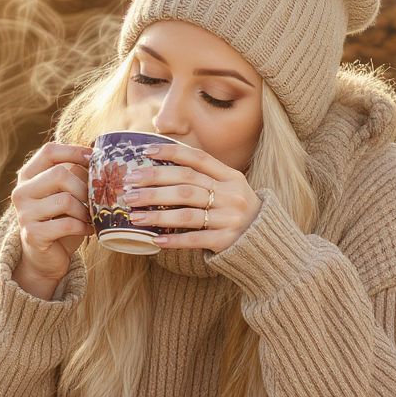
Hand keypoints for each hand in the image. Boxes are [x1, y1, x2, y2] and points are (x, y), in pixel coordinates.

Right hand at [11, 142, 94, 282]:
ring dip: (85, 210)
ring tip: (91, 217)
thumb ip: (75, 175)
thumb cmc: (60, 220)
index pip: (50, 151)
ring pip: (65, 200)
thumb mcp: (66, 193)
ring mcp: (24, 213)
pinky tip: (88, 230)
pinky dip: (84, 227)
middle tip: (96, 199)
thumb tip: (101, 157)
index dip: (75, 152)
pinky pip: (67, 224)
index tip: (95, 159)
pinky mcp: (33, 234)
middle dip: (84, 187)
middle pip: (60, 174)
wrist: (45, 257)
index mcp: (28, 175)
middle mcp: (21, 191)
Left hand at [121, 144, 261, 253]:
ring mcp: (230, 218)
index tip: (145, 151)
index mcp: (232, 177)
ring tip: (134, 216)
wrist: (266, 244)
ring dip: (157, 214)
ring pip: (187, 213)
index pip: (198, 159)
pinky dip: (173, 239)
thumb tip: (161, 169)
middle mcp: (232, 195)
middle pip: (187, 184)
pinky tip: (154, 240)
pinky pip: (194, 239)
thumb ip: (205, 179)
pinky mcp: (226, 241)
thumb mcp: (230, 190)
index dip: (171, 152)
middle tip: (129, 187)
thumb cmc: (237, 213)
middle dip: (154, 184)